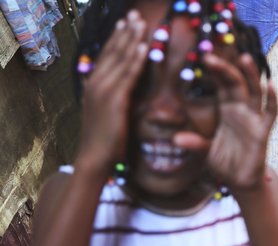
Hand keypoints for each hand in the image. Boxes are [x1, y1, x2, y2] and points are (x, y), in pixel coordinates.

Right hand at [76, 10, 147, 176]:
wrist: (95, 159)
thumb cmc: (105, 141)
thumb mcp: (106, 113)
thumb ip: (113, 97)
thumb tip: (122, 89)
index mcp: (94, 84)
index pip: (107, 55)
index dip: (118, 37)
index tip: (127, 22)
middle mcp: (96, 82)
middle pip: (113, 51)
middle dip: (125, 31)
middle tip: (135, 14)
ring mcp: (103, 90)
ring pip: (120, 58)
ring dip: (132, 38)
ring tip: (141, 22)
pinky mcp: (114, 100)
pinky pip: (128, 75)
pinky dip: (136, 58)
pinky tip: (143, 45)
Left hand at [174, 53, 277, 191]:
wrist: (240, 181)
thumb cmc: (225, 162)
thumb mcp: (206, 151)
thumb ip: (195, 143)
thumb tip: (176, 140)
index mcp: (227, 110)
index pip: (222, 85)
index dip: (214, 72)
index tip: (202, 58)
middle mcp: (241, 110)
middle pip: (236, 83)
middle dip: (225, 69)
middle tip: (209, 57)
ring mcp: (253, 119)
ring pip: (255, 91)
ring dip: (251, 75)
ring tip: (244, 58)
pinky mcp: (263, 131)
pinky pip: (270, 112)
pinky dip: (272, 99)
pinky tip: (270, 85)